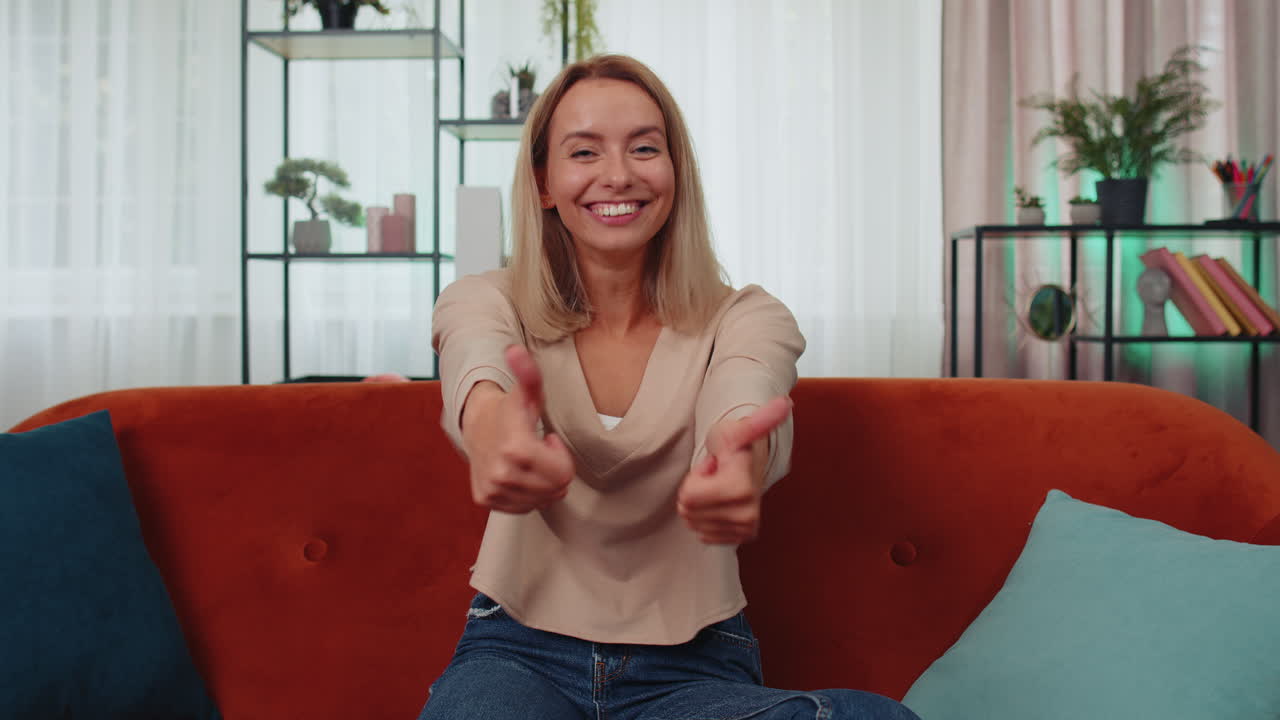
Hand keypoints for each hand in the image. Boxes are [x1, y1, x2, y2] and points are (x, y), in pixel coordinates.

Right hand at [460, 345, 574, 513]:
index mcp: (517, 449)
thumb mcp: (527, 393)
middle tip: (539, 451)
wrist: (475, 425)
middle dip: (554, 470)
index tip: (548, 441)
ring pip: (541, 501)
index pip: (563, 475)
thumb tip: (515, 350)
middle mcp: (502, 475)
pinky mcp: (486, 500)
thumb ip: (529, 374)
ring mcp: (492, 490)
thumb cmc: (510, 410)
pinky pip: (524, 508)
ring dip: (541, 482)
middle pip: (555, 490)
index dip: (560, 457)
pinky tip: (516, 472)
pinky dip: (526, 493)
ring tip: (528, 461)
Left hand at [677, 396, 791, 544]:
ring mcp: (744, 529)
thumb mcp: (738, 430)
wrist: (751, 465)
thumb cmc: (737, 445)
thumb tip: (786, 402)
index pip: (688, 497)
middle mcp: (747, 515)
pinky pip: (703, 534)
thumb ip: (760, 418)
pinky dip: (707, 518)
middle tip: (717, 476)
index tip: (716, 465)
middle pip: (688, 511)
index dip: (697, 476)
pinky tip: (721, 503)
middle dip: (697, 490)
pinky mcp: (740, 538)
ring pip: (693, 523)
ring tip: (719, 487)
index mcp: (741, 490)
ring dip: (701, 503)